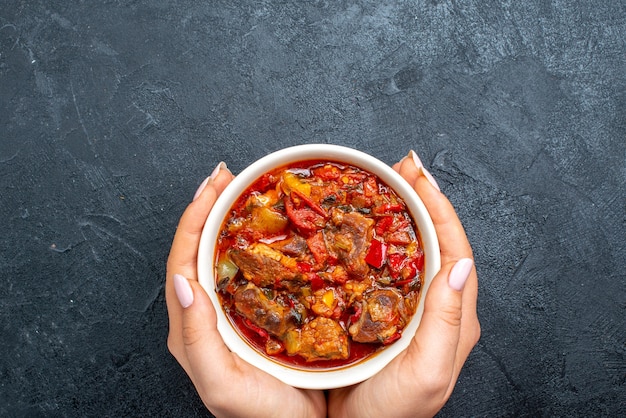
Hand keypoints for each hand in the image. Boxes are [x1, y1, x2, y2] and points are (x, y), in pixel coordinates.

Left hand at [166, 162, 325, 417]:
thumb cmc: (261, 415)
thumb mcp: (219, 382)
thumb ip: (195, 336)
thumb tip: (184, 281)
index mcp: (191, 324)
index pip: (184, 258)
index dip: (195, 217)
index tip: (214, 185)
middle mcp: (206, 314)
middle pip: (200, 249)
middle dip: (210, 207)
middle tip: (229, 176)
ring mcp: (232, 313)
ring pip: (224, 255)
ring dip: (230, 219)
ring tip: (245, 191)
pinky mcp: (258, 315)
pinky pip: (251, 270)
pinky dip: (256, 242)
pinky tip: (273, 229)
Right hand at [328, 151, 480, 417]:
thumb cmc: (393, 412)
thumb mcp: (427, 372)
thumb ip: (447, 321)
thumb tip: (459, 264)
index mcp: (454, 315)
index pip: (455, 248)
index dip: (439, 208)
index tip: (419, 176)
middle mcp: (437, 306)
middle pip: (435, 241)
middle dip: (422, 199)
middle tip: (402, 167)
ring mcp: (411, 308)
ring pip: (411, 249)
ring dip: (402, 213)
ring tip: (386, 183)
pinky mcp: (385, 313)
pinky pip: (387, 267)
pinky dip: (379, 239)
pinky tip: (362, 226)